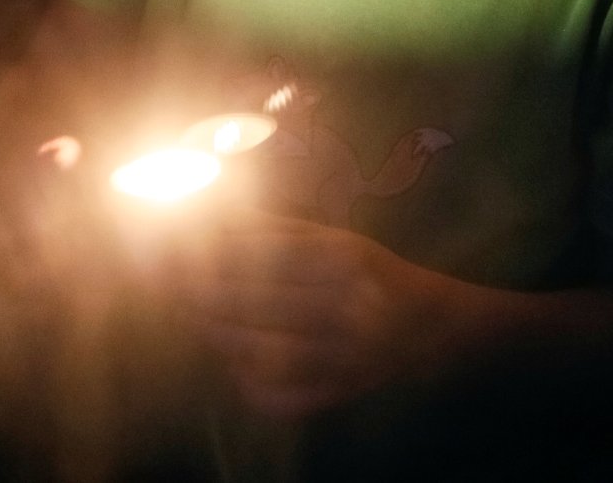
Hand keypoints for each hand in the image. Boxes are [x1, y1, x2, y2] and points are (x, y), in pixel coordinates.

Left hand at [166, 207, 465, 418]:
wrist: (438, 325)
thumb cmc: (375, 273)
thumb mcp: (338, 239)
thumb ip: (280, 230)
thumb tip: (218, 219)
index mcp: (348, 257)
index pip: (267, 254)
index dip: (220, 255)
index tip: (184, 252)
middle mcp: (352, 302)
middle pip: (264, 299)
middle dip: (210, 294)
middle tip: (174, 288)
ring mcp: (351, 351)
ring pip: (271, 348)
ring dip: (224, 336)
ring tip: (195, 320)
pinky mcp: (348, 389)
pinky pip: (292, 393)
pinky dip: (256, 384)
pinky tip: (234, 366)